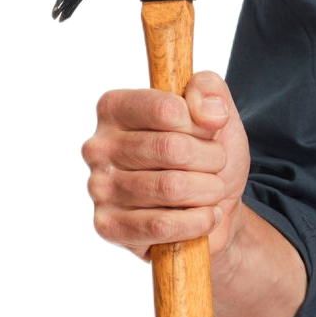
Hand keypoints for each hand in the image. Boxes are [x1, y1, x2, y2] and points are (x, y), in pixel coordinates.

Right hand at [80, 71, 250, 264]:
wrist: (214, 208)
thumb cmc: (206, 156)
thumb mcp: (218, 114)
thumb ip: (210, 90)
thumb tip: (208, 112)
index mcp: (115, 108)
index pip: (166, 109)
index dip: (201, 124)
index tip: (210, 132)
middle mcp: (98, 146)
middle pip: (171, 149)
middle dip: (210, 159)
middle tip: (216, 165)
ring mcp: (99, 188)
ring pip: (171, 187)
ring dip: (208, 190)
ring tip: (211, 189)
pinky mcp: (107, 227)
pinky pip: (161, 225)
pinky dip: (197, 221)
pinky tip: (205, 215)